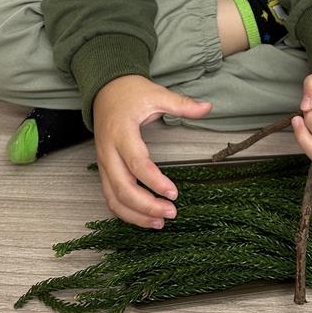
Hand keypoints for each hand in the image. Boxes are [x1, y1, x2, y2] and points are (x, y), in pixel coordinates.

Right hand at [92, 75, 210, 228]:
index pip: (136, 163)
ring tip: (159, 223)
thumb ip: (181, 104)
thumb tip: (208, 107)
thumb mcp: (157, 94)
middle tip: (171, 213)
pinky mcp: (104, 169)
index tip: (174, 193)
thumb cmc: (130, 93)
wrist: (105, 89)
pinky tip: (144, 218)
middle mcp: (108, 151)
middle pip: (122, 188)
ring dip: (135, 215)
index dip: (155, 181)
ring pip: (113, 198)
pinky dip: (124, 211)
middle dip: (146, 206)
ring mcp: (103, 162)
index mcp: (121, 132)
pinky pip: (110, 196)